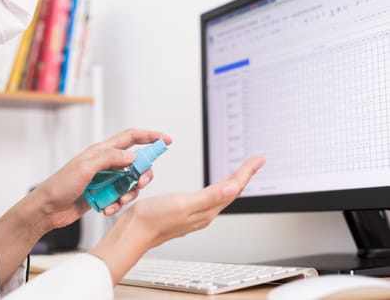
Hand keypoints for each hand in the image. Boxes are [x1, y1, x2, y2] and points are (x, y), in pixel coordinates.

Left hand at [26, 129, 172, 234]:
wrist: (47, 210)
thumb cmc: (60, 185)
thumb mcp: (85, 168)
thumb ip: (109, 158)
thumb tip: (132, 155)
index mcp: (102, 151)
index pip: (131, 137)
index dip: (150, 136)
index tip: (166, 141)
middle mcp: (106, 163)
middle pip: (136, 162)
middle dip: (143, 173)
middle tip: (141, 183)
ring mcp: (106, 179)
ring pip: (131, 182)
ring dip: (130, 193)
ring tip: (118, 201)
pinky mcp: (104, 194)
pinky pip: (121, 197)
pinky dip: (118, 204)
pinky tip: (108, 209)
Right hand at [91, 156, 264, 283]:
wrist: (134, 232)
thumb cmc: (154, 219)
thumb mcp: (183, 204)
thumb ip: (209, 197)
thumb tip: (232, 189)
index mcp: (206, 211)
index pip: (233, 189)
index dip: (247, 172)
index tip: (258, 159)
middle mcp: (203, 213)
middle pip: (230, 191)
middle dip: (244, 175)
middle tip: (254, 162)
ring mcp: (194, 214)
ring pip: (220, 195)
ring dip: (232, 182)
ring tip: (240, 172)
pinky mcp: (184, 212)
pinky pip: (209, 198)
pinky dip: (217, 187)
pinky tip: (214, 186)